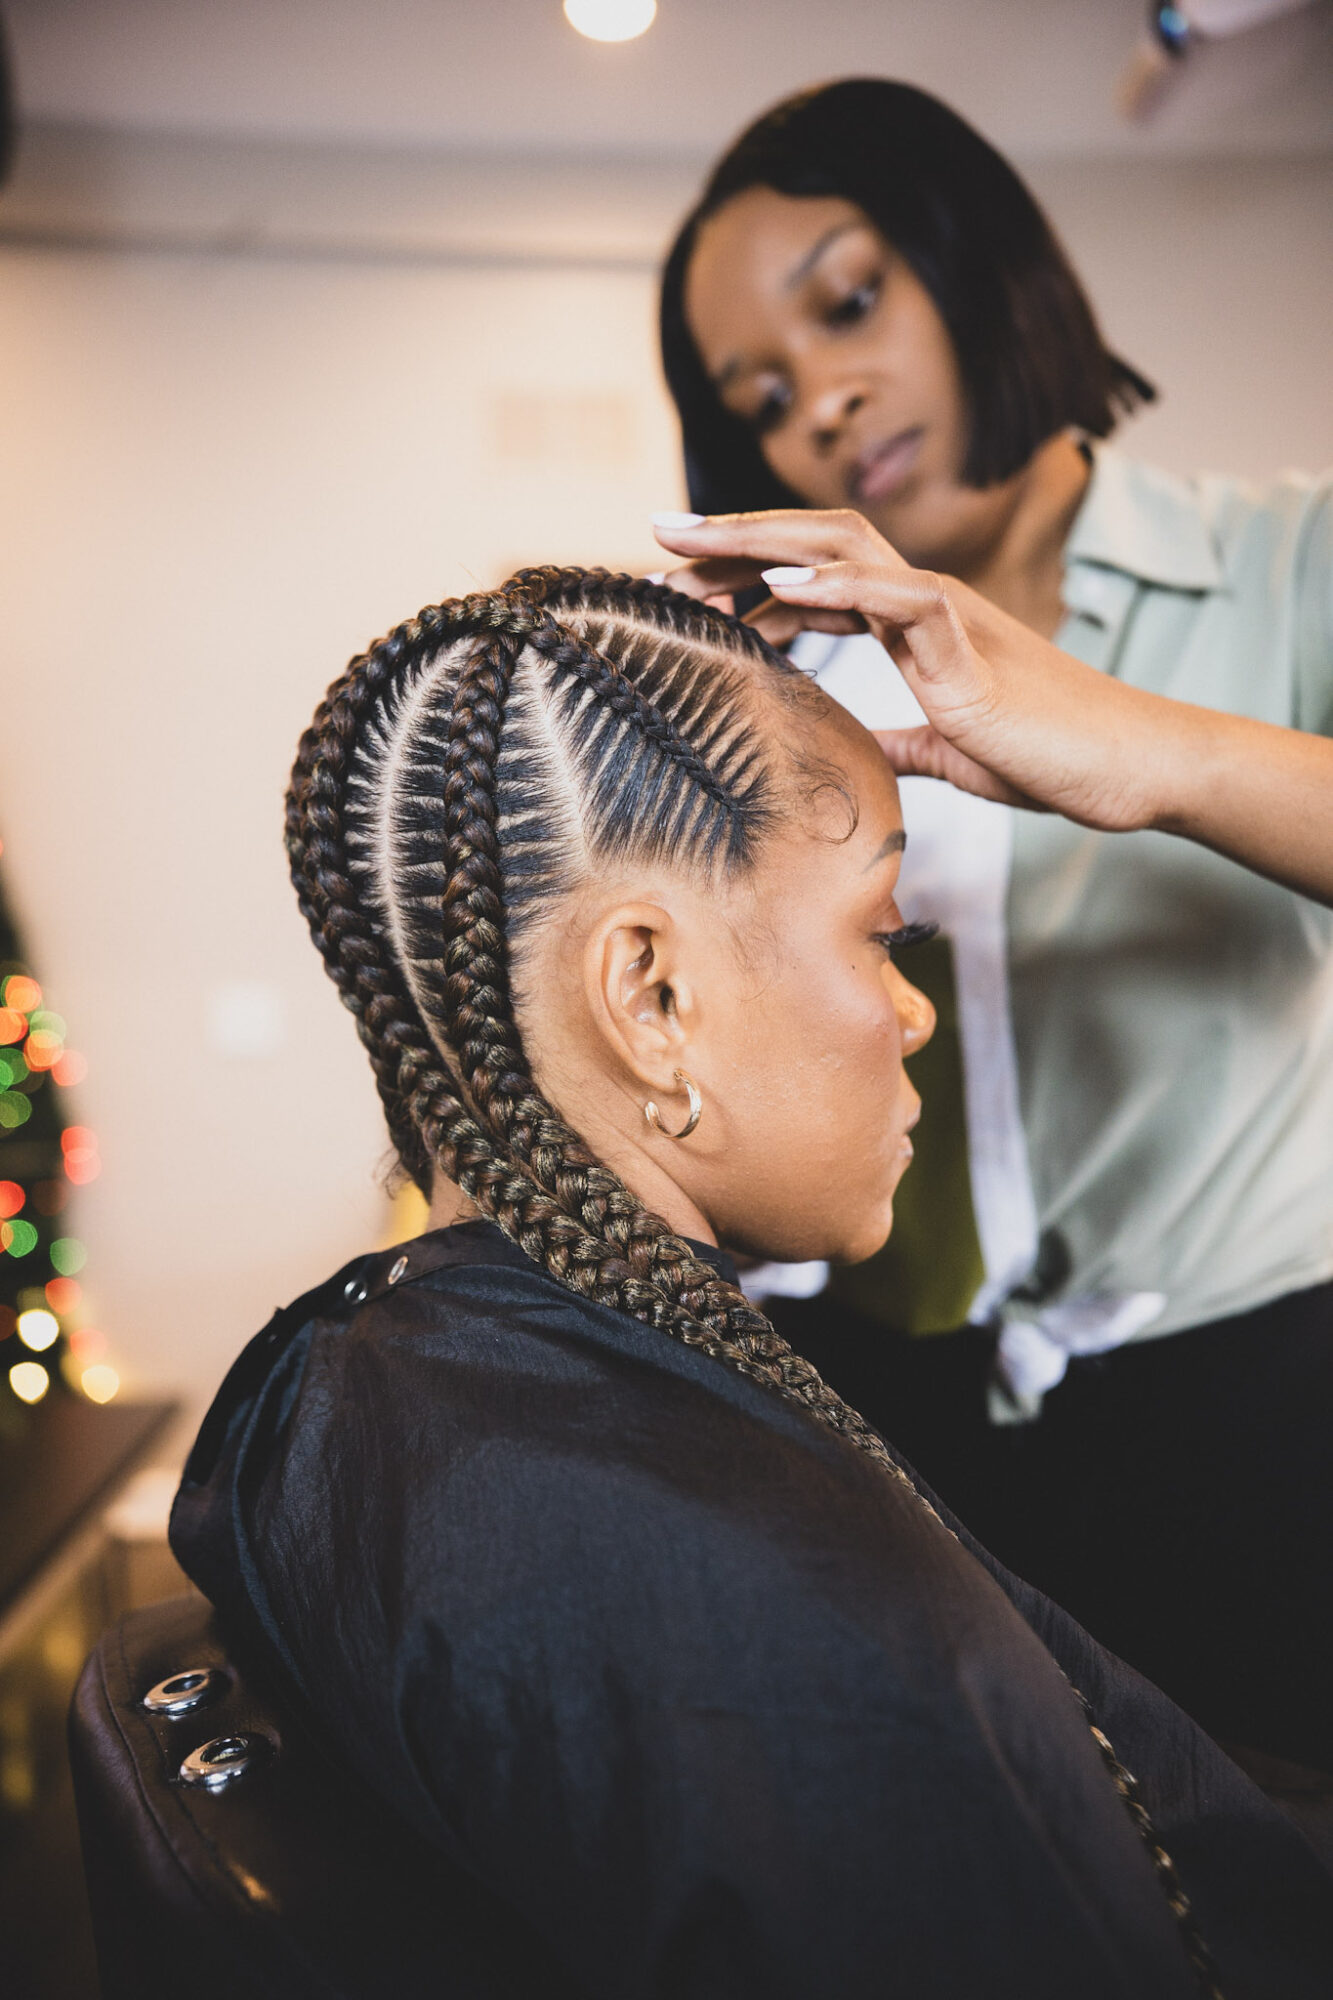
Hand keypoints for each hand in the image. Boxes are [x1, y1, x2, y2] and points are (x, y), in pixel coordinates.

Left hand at [652, 507, 1167, 832]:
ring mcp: (947, 616)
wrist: (1125, 767)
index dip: (740, 580)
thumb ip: (897, 742)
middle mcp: (923, 604)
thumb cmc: (1050, 757)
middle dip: (729, 540)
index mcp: (912, 626)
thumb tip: (848, 745)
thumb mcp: (949, 754)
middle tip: (652, 539)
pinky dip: (840, 584)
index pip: (810, 583)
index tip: (676, 590)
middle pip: (812, 546)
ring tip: (689, 543)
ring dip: (761, 544)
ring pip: (844, 549)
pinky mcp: (971, 647)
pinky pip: (901, 596)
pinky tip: (782, 584)